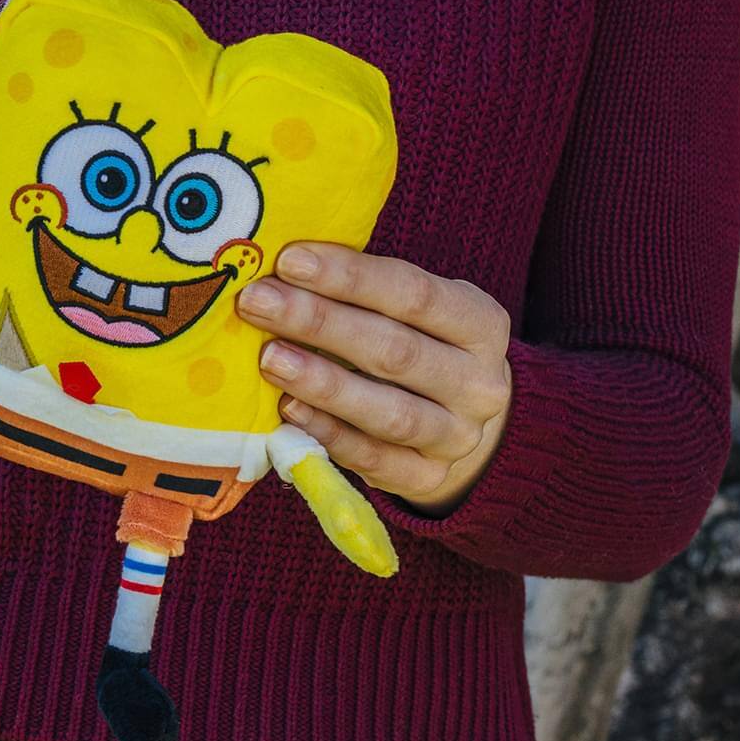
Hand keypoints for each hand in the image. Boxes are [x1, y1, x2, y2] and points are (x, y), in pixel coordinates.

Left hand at [235, 244, 511, 514]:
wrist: (457, 421)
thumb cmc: (419, 346)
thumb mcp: (414, 312)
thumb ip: (364, 293)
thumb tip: (283, 269)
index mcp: (481, 325)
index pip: (414, 294)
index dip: (349, 277)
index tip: (289, 261)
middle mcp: (479, 384)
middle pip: (395, 351)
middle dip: (319, 323)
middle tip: (258, 302)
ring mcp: (457, 437)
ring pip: (389, 412)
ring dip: (323, 384)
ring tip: (270, 358)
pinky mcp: (427, 479)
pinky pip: (374, 459)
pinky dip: (328, 433)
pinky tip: (289, 410)